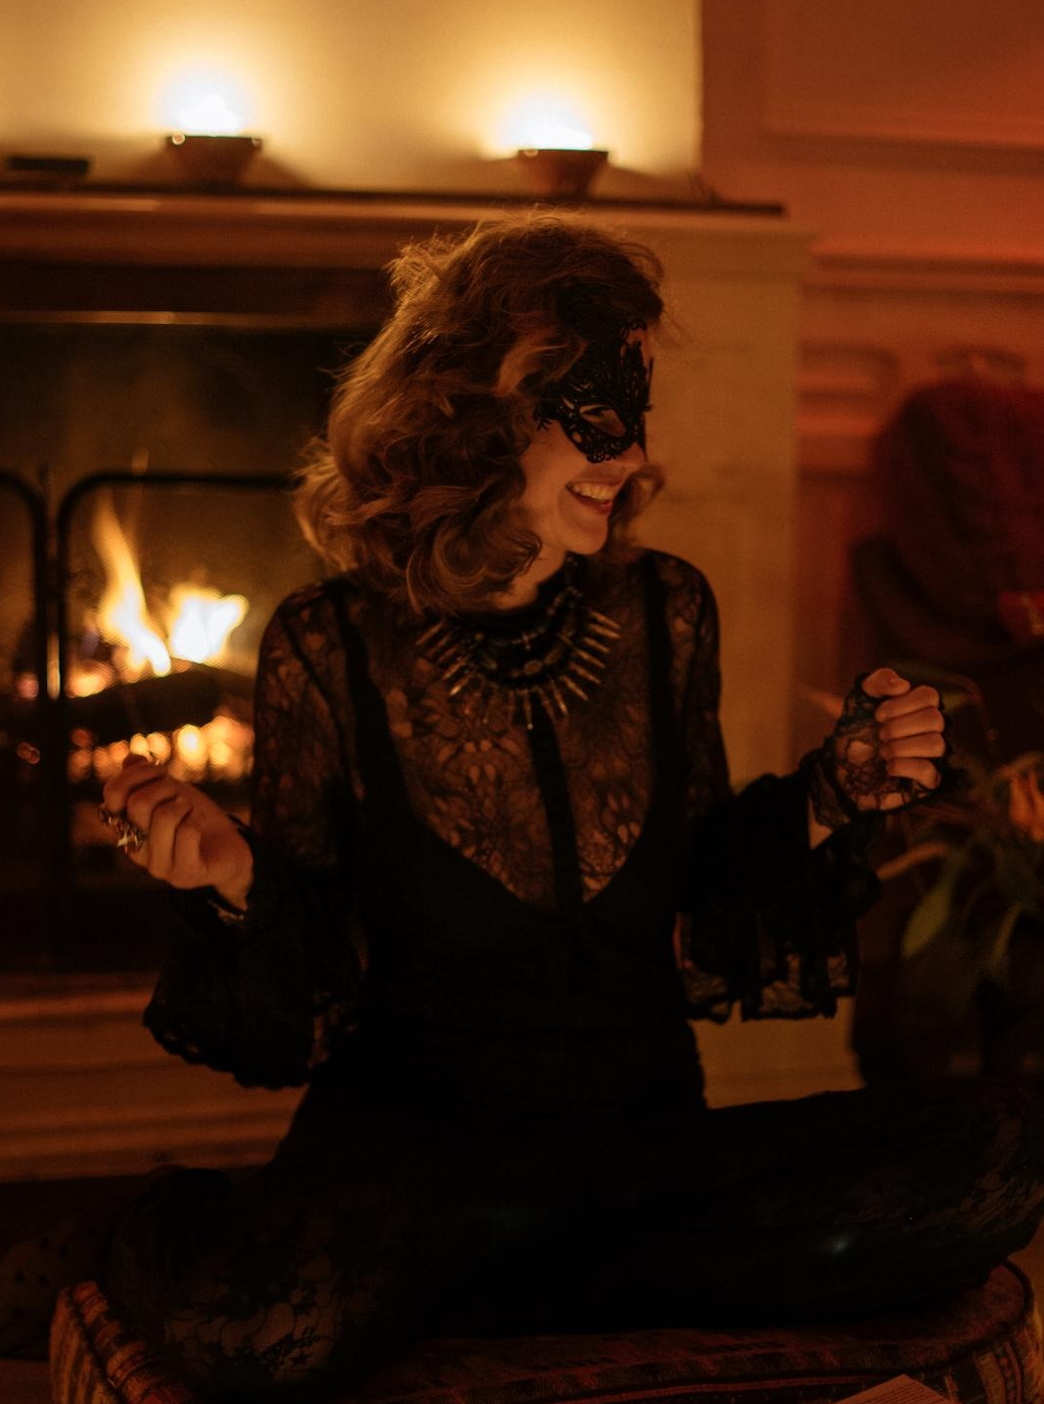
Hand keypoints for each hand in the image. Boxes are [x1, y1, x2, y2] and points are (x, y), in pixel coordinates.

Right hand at [100, 755, 253, 899]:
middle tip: (179, 795)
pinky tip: (198, 829)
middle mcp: (135, 849)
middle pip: (139, 802)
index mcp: (125, 827)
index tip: (161, 771)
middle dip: (166, 787)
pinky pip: (187, 832)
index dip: (137, 773)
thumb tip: (132, 760)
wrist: (228, 847)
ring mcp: (157, 866)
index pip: (112, 794)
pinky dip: (197, 821)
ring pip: (163, 816)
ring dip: (183, 804)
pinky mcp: (183, 875)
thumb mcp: (170, 791)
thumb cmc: (195, 817)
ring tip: (189, 813)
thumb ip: (145, 778)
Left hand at [865, 667, 946, 808]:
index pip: (930, 696)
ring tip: (883, 751)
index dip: (903, 703)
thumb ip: (878, 682)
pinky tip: (887, 767)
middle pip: (935, 719)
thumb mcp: (860, 700)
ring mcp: (931, 757)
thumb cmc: (855, 733)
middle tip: (879, 735)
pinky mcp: (926, 782)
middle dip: (899, 727)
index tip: (877, 715)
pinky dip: (903, 766)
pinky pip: (929, 772)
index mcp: (919, 709)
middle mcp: (930, 731)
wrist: (840, 769)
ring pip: (936, 744)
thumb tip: (903, 685)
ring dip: (901, 747)